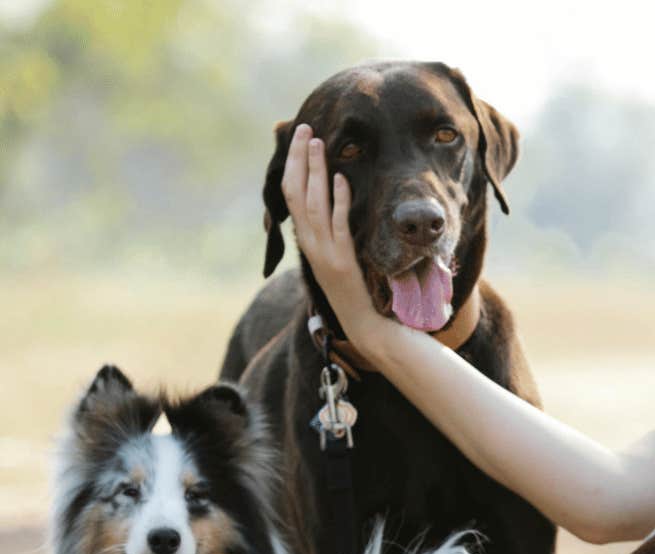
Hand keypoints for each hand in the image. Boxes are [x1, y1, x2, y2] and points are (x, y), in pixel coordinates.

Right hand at [280, 125, 397, 366]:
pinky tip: (341, 179)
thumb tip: (330, 194)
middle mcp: (310, 243)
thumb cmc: (353, 288)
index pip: (291, 194)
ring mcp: (324, 252)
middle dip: (301, 159)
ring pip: (314, 204)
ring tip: (321, 145)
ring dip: (317, 172)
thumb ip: (330, 227)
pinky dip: (338, 201)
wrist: (362, 322)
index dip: (294, 166)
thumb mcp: (336, 254)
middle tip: (307, 129)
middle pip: (297, 193)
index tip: (301, 139)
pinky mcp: (342, 260)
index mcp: (306, 239)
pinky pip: (338, 224)